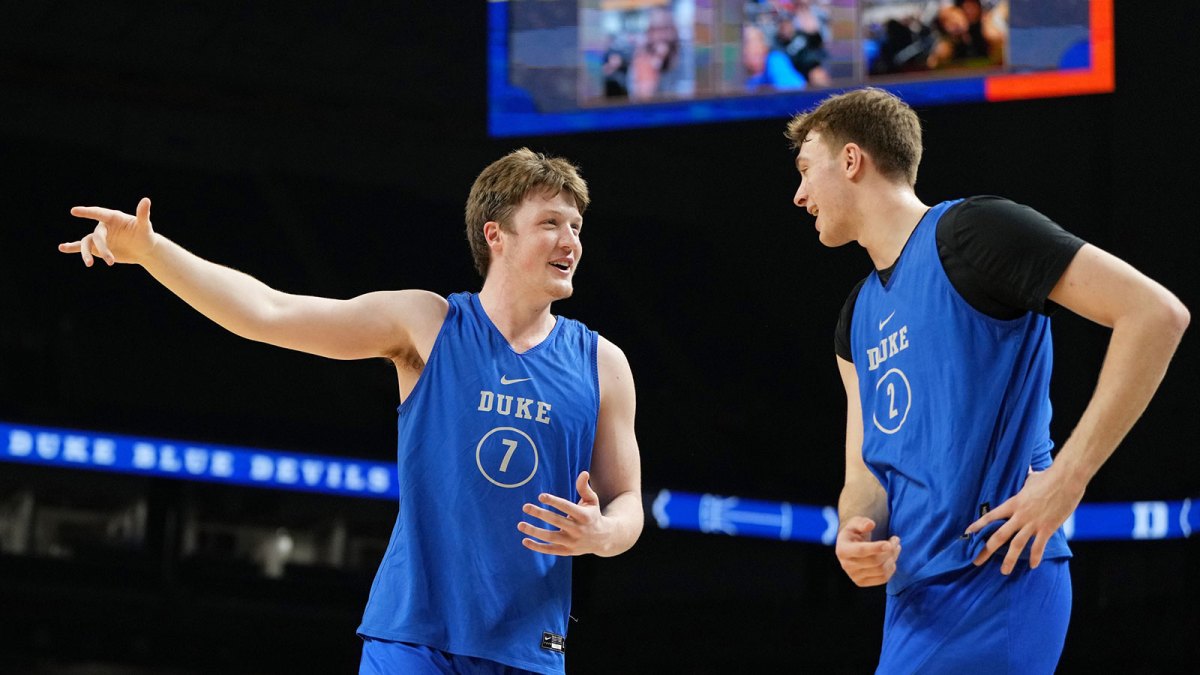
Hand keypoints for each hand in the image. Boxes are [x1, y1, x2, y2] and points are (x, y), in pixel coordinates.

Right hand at [60, 197, 157, 265]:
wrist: (143, 250)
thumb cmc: (145, 235)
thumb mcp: (145, 226)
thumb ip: (143, 214)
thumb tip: (146, 200)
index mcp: (113, 218)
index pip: (99, 213)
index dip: (87, 212)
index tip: (74, 211)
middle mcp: (104, 226)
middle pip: (97, 236)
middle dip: (102, 248)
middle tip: (111, 261)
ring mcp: (99, 237)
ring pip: (87, 243)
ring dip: (86, 253)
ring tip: (89, 264)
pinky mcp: (97, 248)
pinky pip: (81, 246)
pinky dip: (71, 247)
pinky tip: (62, 248)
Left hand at [518, 471, 611, 556]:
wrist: (603, 539)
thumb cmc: (593, 515)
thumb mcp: (592, 501)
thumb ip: (585, 488)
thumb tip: (583, 473)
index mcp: (584, 516)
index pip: (567, 507)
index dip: (554, 501)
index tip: (540, 496)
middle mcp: (578, 530)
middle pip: (556, 521)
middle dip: (540, 514)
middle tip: (525, 507)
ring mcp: (572, 542)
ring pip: (550, 537)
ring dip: (534, 531)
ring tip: (520, 524)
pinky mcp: (567, 551)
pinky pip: (550, 550)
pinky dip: (537, 547)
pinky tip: (525, 541)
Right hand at [835, 516, 900, 586]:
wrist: (852, 546)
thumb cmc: (855, 532)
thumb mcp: (855, 522)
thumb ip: (862, 522)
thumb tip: (870, 525)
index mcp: (843, 549)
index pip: (861, 551)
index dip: (876, 548)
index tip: (889, 544)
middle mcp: (846, 565)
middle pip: (875, 562)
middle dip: (890, 551)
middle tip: (896, 539)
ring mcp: (854, 576)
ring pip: (881, 570)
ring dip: (893, 558)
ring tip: (896, 547)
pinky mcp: (862, 582)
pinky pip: (882, 579)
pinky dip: (891, 569)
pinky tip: (892, 559)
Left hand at [965, 467, 1083, 574]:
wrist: (1066, 480)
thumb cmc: (1049, 477)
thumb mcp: (1031, 478)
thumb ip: (1025, 480)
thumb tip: (1027, 472)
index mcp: (1013, 503)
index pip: (990, 516)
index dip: (978, 525)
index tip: (967, 534)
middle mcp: (1020, 515)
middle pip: (999, 535)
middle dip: (986, 550)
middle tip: (977, 561)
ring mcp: (1033, 523)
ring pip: (1016, 545)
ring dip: (1009, 559)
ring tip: (1003, 571)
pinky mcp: (1047, 528)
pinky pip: (1039, 546)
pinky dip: (1035, 556)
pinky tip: (1032, 566)